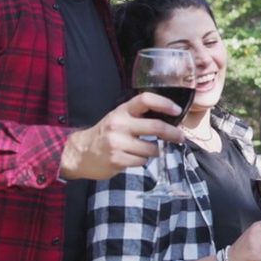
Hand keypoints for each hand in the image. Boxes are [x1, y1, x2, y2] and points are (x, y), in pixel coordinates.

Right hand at [59, 93, 183, 179]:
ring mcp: (118, 143)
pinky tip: (132, 157)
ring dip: (154, 151)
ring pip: (152, 148)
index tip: (177, 110)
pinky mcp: (118, 159)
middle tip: (180, 137)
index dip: (164, 103)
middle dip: (173, 133)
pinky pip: (143, 161)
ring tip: (144, 149)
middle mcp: (120, 124)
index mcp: (122, 111)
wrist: (80, 153)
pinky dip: (142, 160)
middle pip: (156, 127)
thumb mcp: (118, 118)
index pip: (145, 100)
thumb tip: (169, 119)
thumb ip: (138, 117)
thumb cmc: (106, 134)